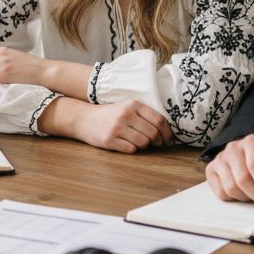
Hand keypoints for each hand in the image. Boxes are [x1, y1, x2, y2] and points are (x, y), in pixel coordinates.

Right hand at [39, 97, 173, 152]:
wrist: (83, 118)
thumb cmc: (109, 115)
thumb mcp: (126, 108)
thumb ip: (144, 115)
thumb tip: (166, 131)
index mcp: (133, 104)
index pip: (159, 119)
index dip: (167, 132)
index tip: (169, 139)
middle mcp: (125, 114)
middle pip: (153, 133)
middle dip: (158, 141)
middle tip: (156, 144)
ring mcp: (117, 127)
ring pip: (143, 143)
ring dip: (145, 146)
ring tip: (140, 143)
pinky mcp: (109, 140)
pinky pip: (131, 149)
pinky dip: (133, 149)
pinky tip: (128, 145)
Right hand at [205, 134, 253, 204]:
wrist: (253, 159)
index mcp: (253, 142)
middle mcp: (233, 147)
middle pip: (242, 178)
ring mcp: (220, 158)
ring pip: (230, 187)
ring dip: (245, 197)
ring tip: (253, 194)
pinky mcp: (211, 170)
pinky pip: (220, 192)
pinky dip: (232, 198)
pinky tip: (241, 192)